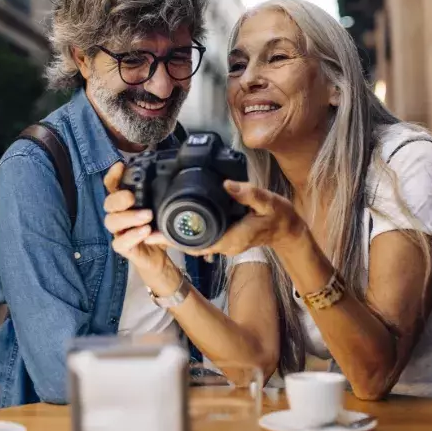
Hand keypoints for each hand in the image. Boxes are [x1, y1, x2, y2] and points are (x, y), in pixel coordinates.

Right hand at [102, 162, 182, 295]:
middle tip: (132, 197)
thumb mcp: (162, 209)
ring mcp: (118, 232)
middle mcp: (118, 215)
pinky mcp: (122, 247)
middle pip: (108, 203)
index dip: (113, 175)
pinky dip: (132, 236)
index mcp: (125, 202)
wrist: (157, 256)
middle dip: (119, 198)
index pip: (112, 186)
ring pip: (111, 222)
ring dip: (128, 217)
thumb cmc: (157, 229)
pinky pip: (119, 242)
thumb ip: (162, 197)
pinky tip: (145, 232)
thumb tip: (174, 179)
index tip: (120, 166)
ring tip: (147, 216)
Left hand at [164, 180, 305, 257]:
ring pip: (193, 244)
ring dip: (174, 239)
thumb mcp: (268, 202)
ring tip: (152, 228)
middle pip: (189, 246)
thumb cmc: (279, 217)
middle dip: (167, 240)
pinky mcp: (223, 240)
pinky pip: (200, 240)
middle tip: (143, 230)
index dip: (174, 240)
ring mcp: (224, 244)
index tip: (155, 234)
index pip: (197, 243)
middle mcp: (224, 245)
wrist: (288, 230)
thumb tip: (227, 185)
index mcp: (231, 238)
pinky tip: (174, 226)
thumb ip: (248, 193)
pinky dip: (186, 235)